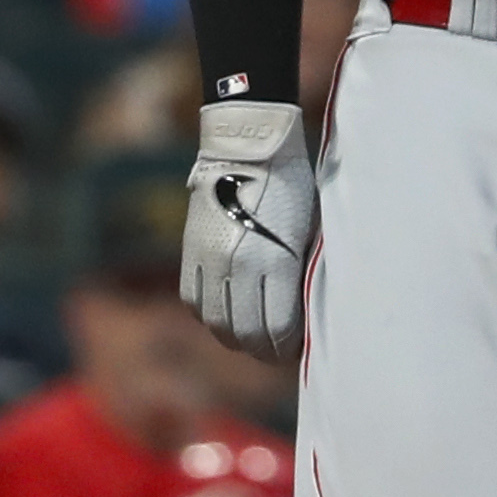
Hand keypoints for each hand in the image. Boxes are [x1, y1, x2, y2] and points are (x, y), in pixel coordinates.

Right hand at [182, 99, 315, 360]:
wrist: (247, 145)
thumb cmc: (291, 183)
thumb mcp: (306, 231)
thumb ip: (299, 275)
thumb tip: (299, 315)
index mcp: (274, 261)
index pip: (278, 328)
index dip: (288, 347)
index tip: (297, 350)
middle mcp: (237, 267)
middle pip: (246, 333)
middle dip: (264, 349)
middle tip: (276, 352)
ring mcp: (209, 260)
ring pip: (217, 323)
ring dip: (235, 338)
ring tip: (251, 339)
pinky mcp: (190, 252)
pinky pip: (194, 302)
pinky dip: (209, 316)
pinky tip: (225, 313)